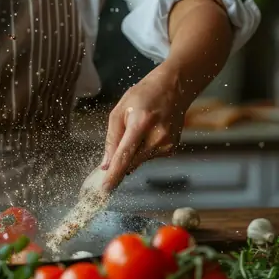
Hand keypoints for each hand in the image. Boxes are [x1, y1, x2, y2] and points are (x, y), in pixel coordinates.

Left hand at [100, 63, 187, 191]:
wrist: (173, 89)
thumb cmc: (143, 95)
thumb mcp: (120, 110)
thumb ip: (111, 139)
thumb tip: (105, 164)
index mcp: (141, 123)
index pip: (125, 155)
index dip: (114, 174)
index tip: (105, 189)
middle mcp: (157, 137)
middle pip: (131, 162)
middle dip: (119, 161)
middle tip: (116, 147)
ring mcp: (167, 144)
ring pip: (139, 161)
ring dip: (132, 152)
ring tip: (138, 129)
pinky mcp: (171, 149)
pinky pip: (148, 156)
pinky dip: (142, 150)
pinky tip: (147, 133)